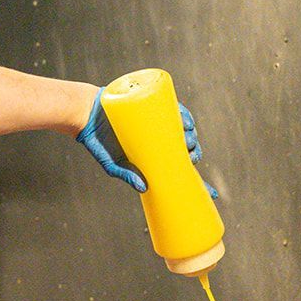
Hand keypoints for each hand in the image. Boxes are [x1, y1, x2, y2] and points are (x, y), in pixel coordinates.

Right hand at [77, 87, 215, 195]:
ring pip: (186, 131)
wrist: (86, 113)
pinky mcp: (153, 106)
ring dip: (193, 137)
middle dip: (195, 154)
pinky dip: (185, 117)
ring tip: (189, 142)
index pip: (181, 171)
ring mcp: (158, 123)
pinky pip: (176, 111)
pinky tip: (187, 124)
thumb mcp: (112, 163)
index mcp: (154, 158)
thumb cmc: (98, 141)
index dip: (199, 182)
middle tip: (191, 157)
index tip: (214, 194)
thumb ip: (127, 175)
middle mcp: (160, 141)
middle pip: (187, 150)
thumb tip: (144, 187)